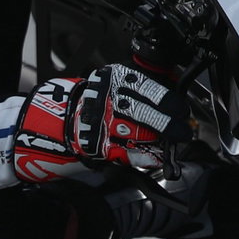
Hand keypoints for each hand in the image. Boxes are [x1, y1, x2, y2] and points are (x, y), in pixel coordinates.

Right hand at [13, 65, 191, 182]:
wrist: (53, 120)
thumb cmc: (89, 101)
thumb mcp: (112, 82)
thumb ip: (139, 86)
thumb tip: (171, 90)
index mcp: (116, 80)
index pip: (150, 89)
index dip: (170, 102)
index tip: (181, 110)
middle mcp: (110, 100)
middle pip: (148, 113)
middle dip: (170, 124)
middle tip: (184, 131)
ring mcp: (104, 124)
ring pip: (141, 134)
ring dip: (160, 142)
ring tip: (171, 146)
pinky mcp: (100, 146)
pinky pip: (129, 153)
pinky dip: (146, 157)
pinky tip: (156, 158)